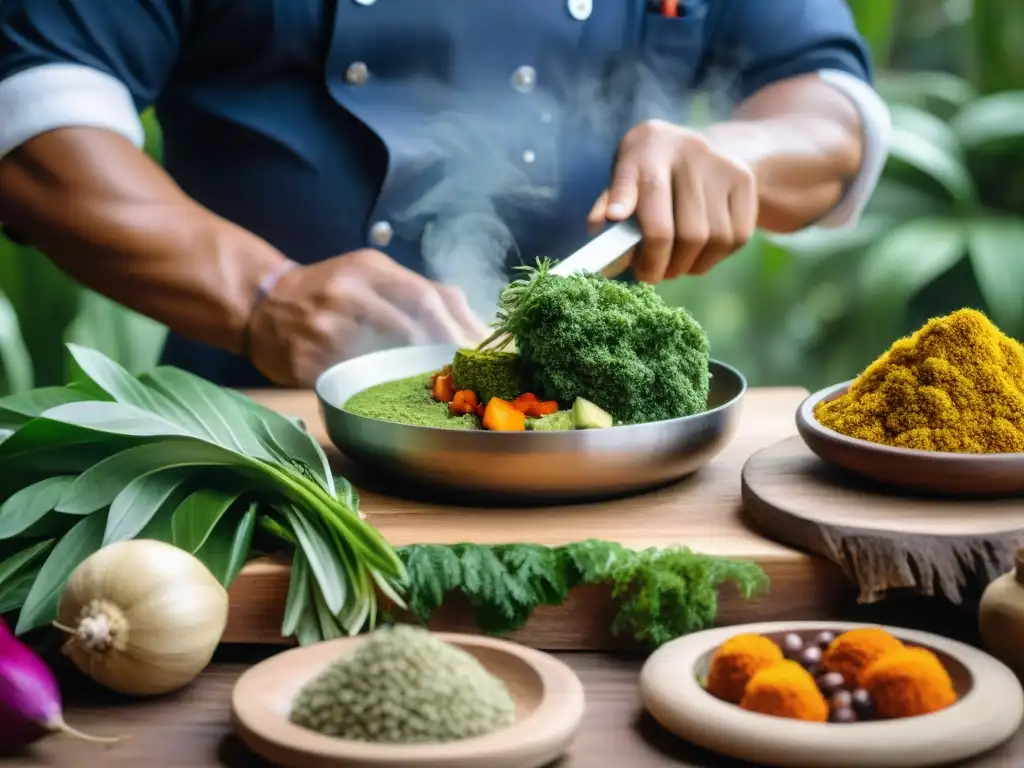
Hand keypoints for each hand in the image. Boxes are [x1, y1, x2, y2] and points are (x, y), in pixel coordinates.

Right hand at [247, 249, 489, 386]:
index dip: (461, 325)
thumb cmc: (327, 294)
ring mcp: (327, 323)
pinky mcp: (307, 356)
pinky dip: (378, 387)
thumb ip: (416, 293)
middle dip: (450, 346)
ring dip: (421, 368)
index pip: (429, 293)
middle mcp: (350, 289)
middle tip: (472, 372)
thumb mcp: (369, 277)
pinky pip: (349, 375)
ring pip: (386, 346)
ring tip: (445, 386)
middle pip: (414, 315)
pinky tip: (398, 397)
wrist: (261, 303)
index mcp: (371, 268)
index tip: (484, 350)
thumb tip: (475, 324)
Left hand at [588, 119, 758, 281]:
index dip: (631, 209)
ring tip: (671, 266)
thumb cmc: (647, 172)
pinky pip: (735, 238)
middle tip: (648, 275)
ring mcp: (721, 166)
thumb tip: (598, 228)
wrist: (693, 147)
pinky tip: (695, 255)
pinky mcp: (744, 181)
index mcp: (649, 147)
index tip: (618, 231)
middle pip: (683, 230)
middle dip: (661, 264)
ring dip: (687, 265)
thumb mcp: (623, 176)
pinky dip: (711, 259)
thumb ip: (609, 202)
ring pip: (711, 239)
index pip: (645, 185)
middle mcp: (689, 152)